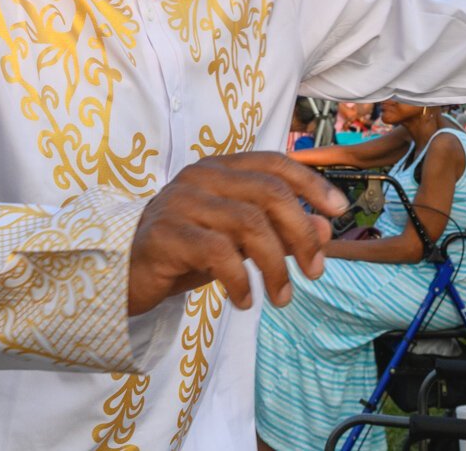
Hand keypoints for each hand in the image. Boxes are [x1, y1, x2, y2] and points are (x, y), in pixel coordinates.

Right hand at [127, 152, 345, 316]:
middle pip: (269, 193)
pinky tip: (246, 301)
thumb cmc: (188, 251)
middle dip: (301, 233)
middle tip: (314, 271)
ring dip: (276, 266)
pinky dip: (241, 280)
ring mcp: (182, 202)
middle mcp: (202, 177)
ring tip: (281, 297)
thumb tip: (327, 230)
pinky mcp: (167, 233)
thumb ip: (280, 230)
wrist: (126, 272)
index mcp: (221, 169)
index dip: (311, 183)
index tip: (339, 211)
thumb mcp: (240, 241)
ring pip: (249, 224)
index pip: (274, 163)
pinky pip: (218, 253)